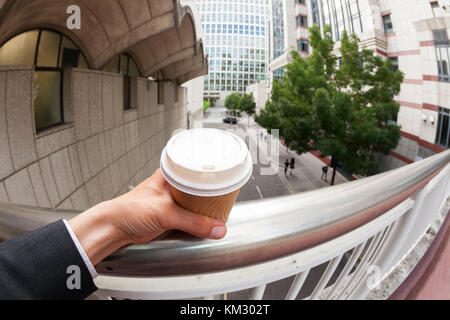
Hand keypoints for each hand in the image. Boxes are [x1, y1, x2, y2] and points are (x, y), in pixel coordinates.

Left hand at [69, 169, 226, 265]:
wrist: (114, 229)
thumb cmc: (128, 210)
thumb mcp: (166, 213)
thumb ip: (193, 222)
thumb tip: (216, 227)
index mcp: (169, 175)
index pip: (195, 167)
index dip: (210, 170)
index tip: (226, 174)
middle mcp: (170, 185)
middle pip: (198, 184)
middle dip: (211, 190)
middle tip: (226, 193)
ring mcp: (170, 200)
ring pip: (194, 200)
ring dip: (205, 205)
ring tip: (219, 206)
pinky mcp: (170, 214)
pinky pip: (189, 213)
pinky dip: (198, 217)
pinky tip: (204, 219)